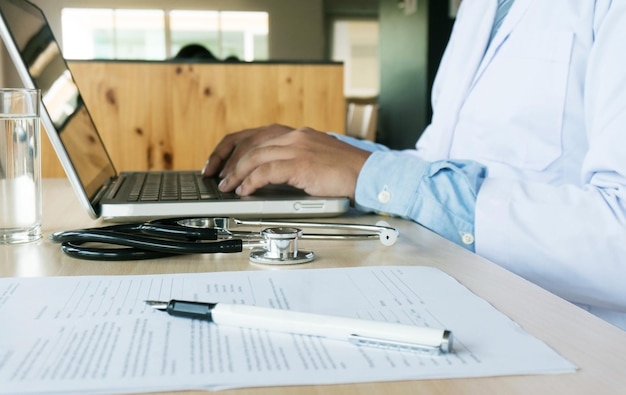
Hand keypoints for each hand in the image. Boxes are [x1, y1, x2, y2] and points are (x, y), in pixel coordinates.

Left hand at [202, 124, 370, 199]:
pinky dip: (251, 181)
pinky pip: (266, 171)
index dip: (232, 147)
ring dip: (235, 173)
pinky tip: (244, 191)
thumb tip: (265, 176)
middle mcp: (294, 136)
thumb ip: (292, 160)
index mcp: (297, 133)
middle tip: (213, 174)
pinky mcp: (301, 164)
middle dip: (226, 158)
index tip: (219, 161)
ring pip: (254, 156)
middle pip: (249, 141)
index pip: (255, 134)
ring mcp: (298, 148)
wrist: (368, 174)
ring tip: (225, 187)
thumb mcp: (315, 159)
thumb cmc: (345, 172)